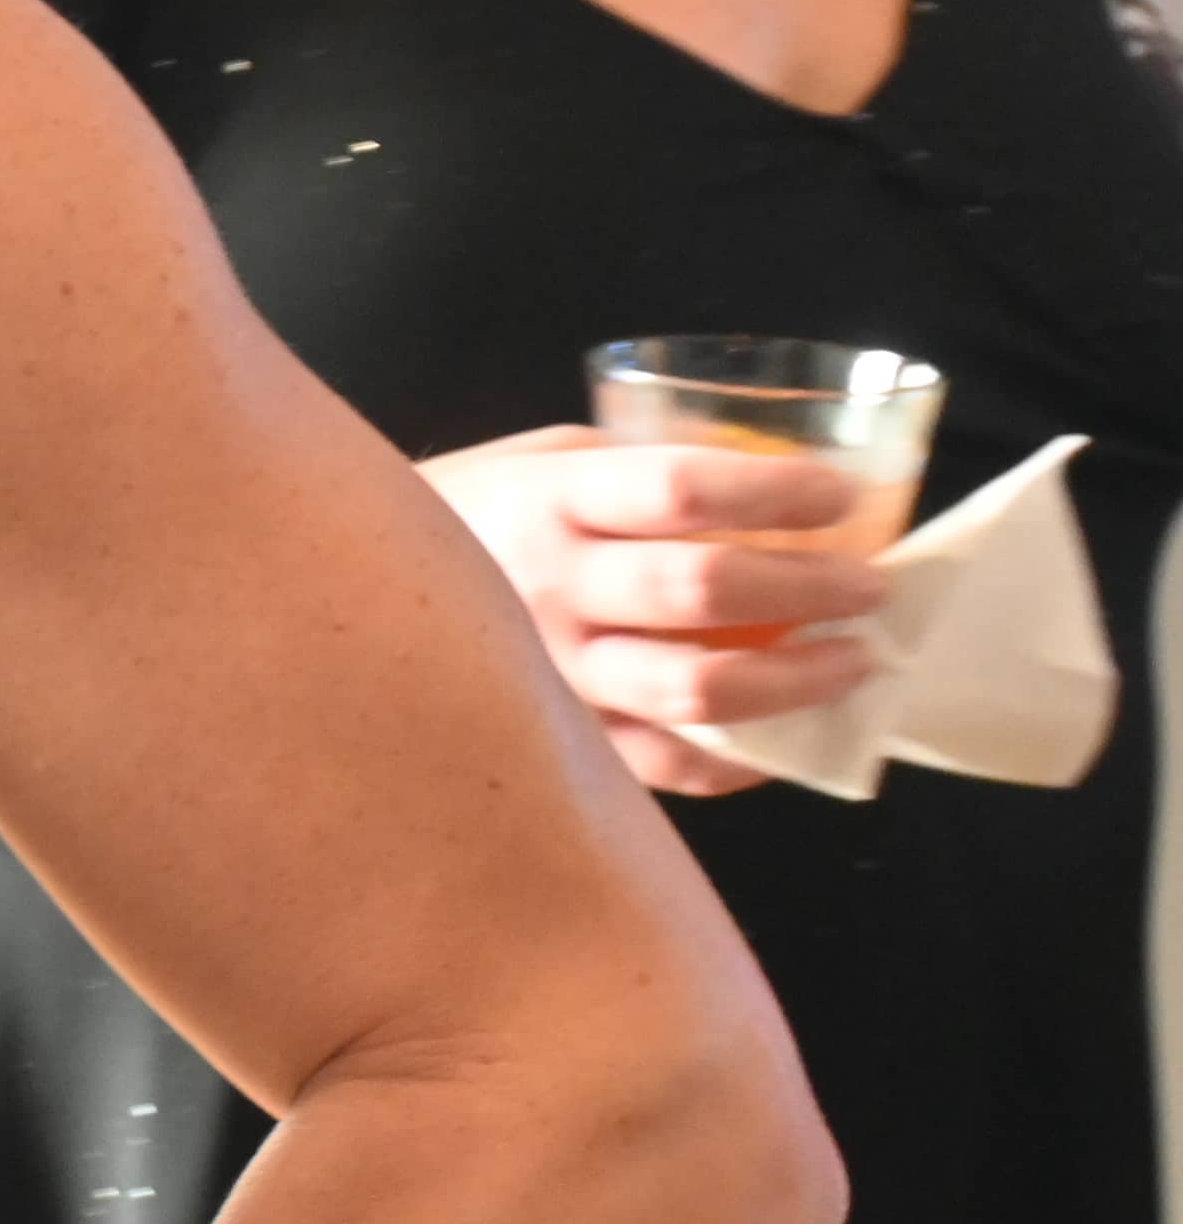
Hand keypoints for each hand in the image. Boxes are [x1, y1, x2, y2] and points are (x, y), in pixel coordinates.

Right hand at [423, 428, 889, 796]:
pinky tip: (787, 737)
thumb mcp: (544, 458)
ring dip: (799, 678)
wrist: (352, 594)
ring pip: (697, 691)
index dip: (774, 493)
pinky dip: (744, 759)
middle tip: (871, 586)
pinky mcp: (565, 741)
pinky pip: (671, 765)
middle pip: (701, 590)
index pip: (679, 490)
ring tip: (852, 661)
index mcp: (549, 499)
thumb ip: (638, 471)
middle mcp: (550, 586)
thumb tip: (776, 494)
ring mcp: (555, 675)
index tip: (838, 497)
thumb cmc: (477, 512)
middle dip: (811, 587)